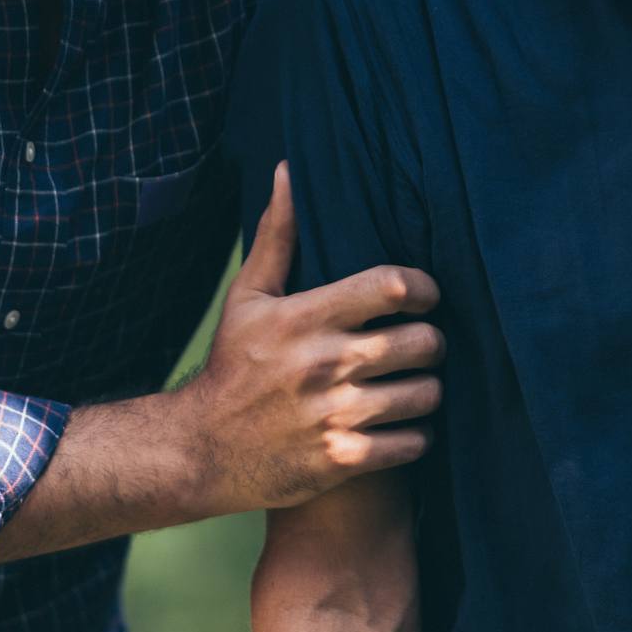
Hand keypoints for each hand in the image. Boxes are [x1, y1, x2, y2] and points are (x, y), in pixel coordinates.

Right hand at [174, 165, 444, 515]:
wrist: (198, 451)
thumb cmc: (232, 366)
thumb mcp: (248, 298)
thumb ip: (278, 235)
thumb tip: (289, 170)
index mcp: (305, 318)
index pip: (391, 287)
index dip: (423, 287)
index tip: (423, 296)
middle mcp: (324, 364)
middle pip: (423, 342)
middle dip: (432, 342)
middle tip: (422, 344)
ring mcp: (334, 415)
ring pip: (426, 395)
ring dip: (428, 390)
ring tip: (414, 385)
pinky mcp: (341, 460)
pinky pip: (413, 443)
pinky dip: (416, 435)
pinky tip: (401, 425)